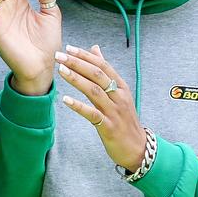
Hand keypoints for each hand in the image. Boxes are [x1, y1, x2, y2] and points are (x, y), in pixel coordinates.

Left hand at [55, 44, 145, 171]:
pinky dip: (79, 106)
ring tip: (61, 71)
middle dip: (77, 63)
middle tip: (59, 56)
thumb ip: (105, 70)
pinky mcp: (109, 127)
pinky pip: (92, 114)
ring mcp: (114, 111)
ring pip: (94, 91)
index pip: (102, 65)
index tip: (69, 48)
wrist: (138, 148)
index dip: (85, 56)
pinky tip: (65, 100)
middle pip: (97, 75)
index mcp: (121, 86)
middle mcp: (119, 96)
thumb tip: (95, 48)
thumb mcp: (119, 92)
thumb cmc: (124, 118)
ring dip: (76, 79)